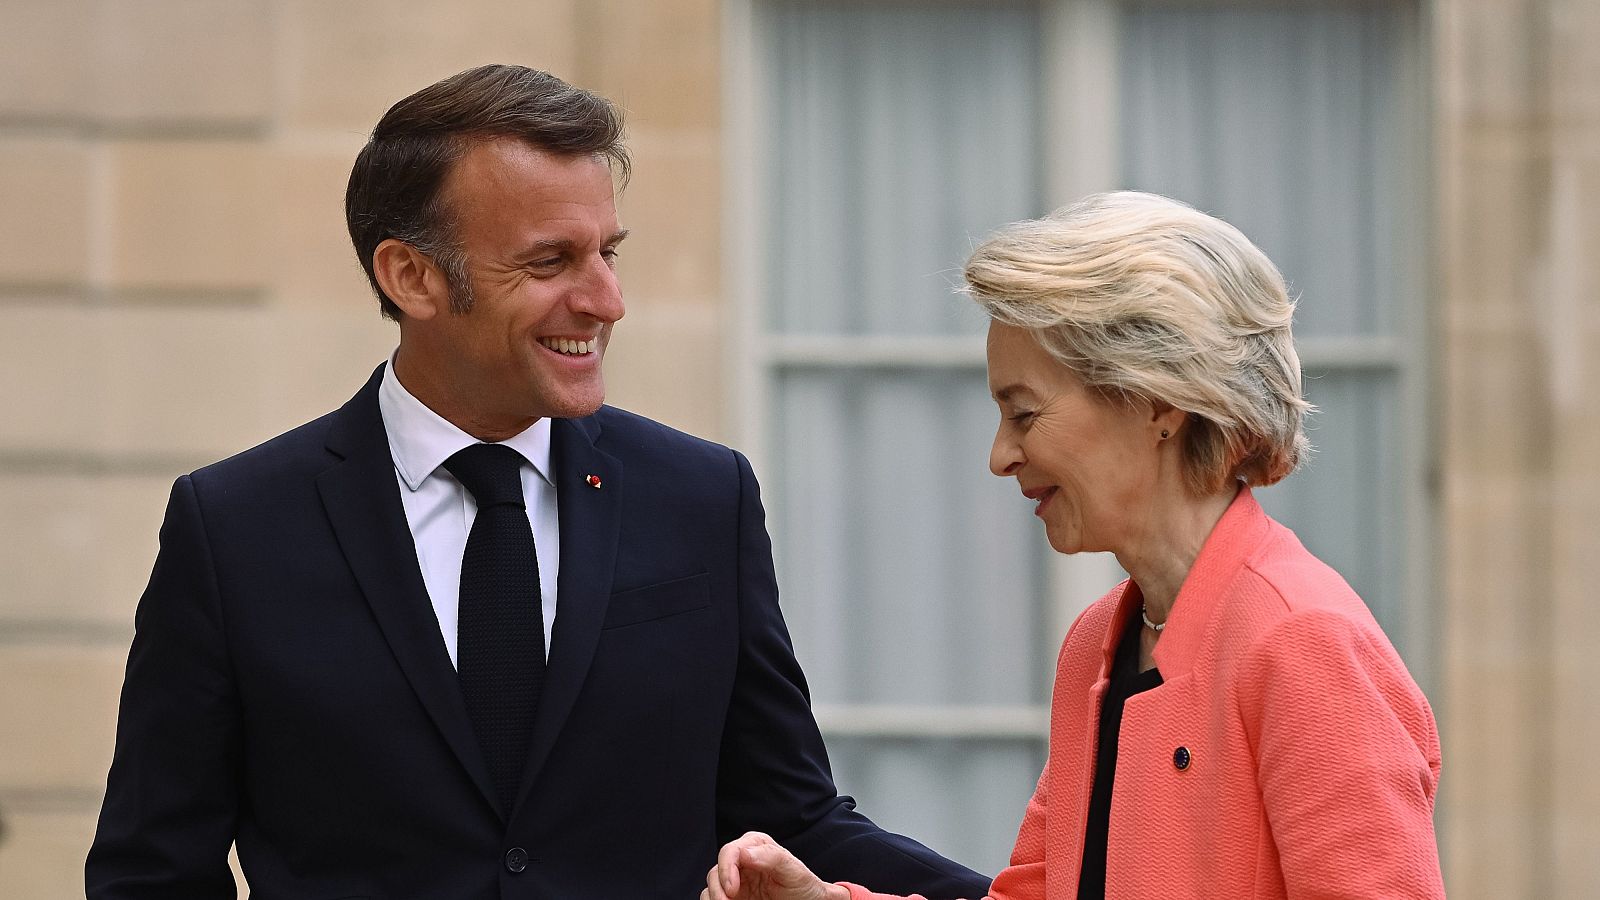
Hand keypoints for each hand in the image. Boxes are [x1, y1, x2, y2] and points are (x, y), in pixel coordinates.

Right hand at [701, 832, 848, 899]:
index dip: (726, 869)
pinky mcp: (732, 896)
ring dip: (714, 897)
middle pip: (716, 870)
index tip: (731, 889)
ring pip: (711, 885)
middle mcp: (741, 860)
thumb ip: (771, 857)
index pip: (730, 852)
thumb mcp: (793, 870)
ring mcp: (735, 879)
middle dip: (718, 889)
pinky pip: (712, 898)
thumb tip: (744, 853)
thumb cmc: (804, 886)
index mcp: (755, 845)